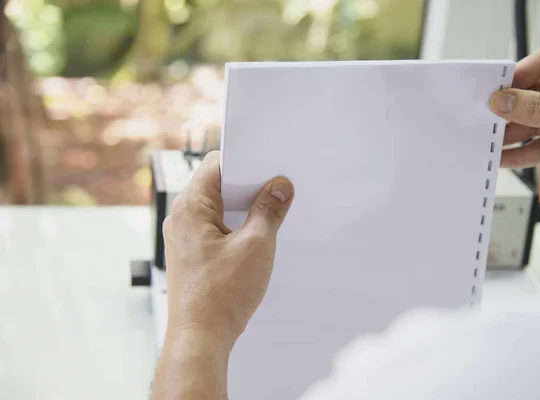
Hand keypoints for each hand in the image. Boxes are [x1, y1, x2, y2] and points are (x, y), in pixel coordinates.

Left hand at [162, 150, 294, 343]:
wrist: (200, 337)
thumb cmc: (220, 296)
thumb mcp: (256, 245)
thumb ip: (270, 210)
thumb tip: (280, 187)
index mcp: (190, 208)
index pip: (216, 165)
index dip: (245, 162)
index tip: (269, 169)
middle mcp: (182, 219)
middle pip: (217, 186)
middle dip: (248, 187)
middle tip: (275, 193)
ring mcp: (185, 238)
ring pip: (218, 209)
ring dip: (243, 210)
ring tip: (268, 217)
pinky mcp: (192, 255)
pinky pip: (215, 228)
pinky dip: (235, 227)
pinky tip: (254, 239)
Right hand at [490, 48, 539, 188]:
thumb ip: (539, 108)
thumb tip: (504, 99)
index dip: (517, 76)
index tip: (494, 91)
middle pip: (535, 94)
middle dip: (510, 109)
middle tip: (485, 118)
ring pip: (535, 122)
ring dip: (511, 135)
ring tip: (489, 141)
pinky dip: (522, 154)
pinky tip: (505, 158)